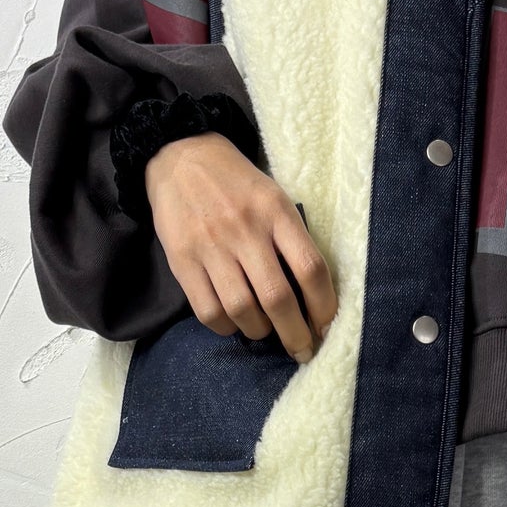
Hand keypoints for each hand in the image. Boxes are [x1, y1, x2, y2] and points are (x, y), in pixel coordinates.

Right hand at [147, 132, 337, 362]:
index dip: (324, 307)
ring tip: (264, 330)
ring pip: (242, 310)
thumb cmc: (237, 184)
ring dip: (260, 331)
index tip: (326, 328)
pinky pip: (208, 311)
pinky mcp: (182, 259)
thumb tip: (313, 298)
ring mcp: (211, 245)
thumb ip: (292, 239)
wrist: (180, 156)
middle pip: (277, 298)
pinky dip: (226, 327)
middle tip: (302, 350)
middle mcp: (245, 229)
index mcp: (276, 211)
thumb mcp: (274, 198)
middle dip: (296, 334)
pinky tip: (234, 322)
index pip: (311, 269)